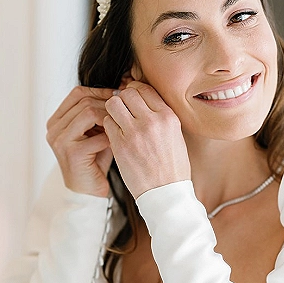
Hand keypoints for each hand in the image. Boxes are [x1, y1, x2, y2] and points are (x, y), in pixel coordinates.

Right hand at [47, 86, 113, 196]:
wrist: (88, 190)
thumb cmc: (95, 158)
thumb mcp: (96, 130)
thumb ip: (101, 112)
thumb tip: (120, 89)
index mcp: (56, 120)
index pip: (77, 93)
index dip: (100, 91)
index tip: (118, 96)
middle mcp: (54, 128)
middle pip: (83, 101)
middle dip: (107, 103)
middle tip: (124, 110)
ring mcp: (60, 140)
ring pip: (88, 113)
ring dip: (108, 117)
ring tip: (120, 125)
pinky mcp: (71, 153)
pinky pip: (96, 136)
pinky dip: (110, 137)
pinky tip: (117, 143)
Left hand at [103, 81, 190, 198]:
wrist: (166, 193)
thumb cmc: (172, 168)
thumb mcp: (176, 136)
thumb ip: (161, 117)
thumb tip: (145, 102)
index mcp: (168, 117)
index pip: (145, 89)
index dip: (135, 91)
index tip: (132, 100)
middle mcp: (152, 121)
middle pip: (128, 93)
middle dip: (123, 99)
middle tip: (123, 111)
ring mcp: (135, 133)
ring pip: (113, 104)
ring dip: (113, 111)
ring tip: (118, 122)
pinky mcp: (121, 145)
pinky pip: (107, 123)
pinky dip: (108, 126)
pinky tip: (115, 135)